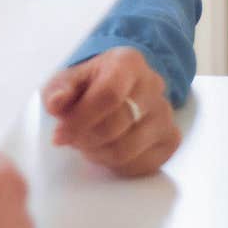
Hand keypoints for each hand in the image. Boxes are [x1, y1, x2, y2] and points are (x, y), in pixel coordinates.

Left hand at [40, 47, 179, 176]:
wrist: (119, 87)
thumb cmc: (90, 84)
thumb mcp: (68, 79)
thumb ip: (58, 90)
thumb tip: (56, 103)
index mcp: (128, 62)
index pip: (108, 95)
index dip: (81, 119)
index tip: (60, 134)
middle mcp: (153, 85)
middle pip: (117, 125)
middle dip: (86, 138)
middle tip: (71, 139)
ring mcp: (166, 114)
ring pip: (127, 150)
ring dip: (98, 153)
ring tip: (87, 143)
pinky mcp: (171, 139)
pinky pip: (141, 165)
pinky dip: (116, 165)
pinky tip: (106, 150)